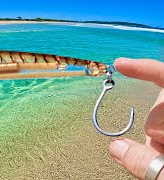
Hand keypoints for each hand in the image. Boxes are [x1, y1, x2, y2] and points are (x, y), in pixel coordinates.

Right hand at [109, 58, 163, 178]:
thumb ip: (147, 164)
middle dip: (156, 125)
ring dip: (157, 137)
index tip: (121, 64)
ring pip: (159, 116)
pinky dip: (155, 139)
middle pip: (161, 103)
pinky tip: (161, 151)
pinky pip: (158, 126)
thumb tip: (116, 147)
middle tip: (162, 150)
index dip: (146, 69)